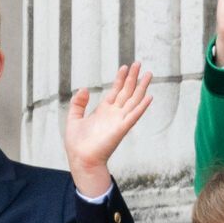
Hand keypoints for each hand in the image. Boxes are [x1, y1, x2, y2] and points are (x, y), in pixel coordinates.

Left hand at [64, 61, 153, 196]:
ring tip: (148, 74)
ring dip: (141, 87)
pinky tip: (149, 96)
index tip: (125, 67)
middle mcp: (114, 113)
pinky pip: (134, 115)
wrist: (81, 158)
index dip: (120, 78)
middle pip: (127, 92)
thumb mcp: (74, 118)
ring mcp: (119, 120)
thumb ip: (78, 103)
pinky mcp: (121, 128)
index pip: (115, 90)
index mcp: (104, 110)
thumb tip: (84, 89)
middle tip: (139, 63)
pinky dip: (142, 106)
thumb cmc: (77, 143)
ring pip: (134, 100)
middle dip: (133, 77)